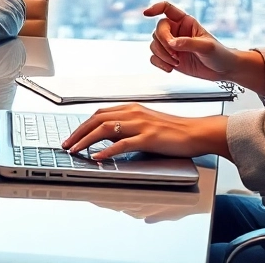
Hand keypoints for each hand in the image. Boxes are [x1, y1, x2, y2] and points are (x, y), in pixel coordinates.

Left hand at [60, 103, 229, 160]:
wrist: (197, 132)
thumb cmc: (174, 131)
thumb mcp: (146, 124)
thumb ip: (127, 128)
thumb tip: (106, 137)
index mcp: (132, 108)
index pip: (99, 114)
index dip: (82, 125)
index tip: (71, 136)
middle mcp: (133, 113)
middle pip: (97, 120)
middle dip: (78, 132)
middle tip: (66, 145)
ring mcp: (141, 124)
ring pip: (105, 129)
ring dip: (86, 140)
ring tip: (75, 151)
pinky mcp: (148, 138)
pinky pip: (122, 144)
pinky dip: (107, 150)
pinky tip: (97, 157)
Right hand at [144, 1, 259, 89]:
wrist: (223, 70)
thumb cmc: (219, 54)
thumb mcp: (207, 47)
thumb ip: (188, 43)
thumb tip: (172, 43)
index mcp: (185, 22)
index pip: (167, 9)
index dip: (155, 8)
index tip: (146, 13)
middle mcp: (176, 31)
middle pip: (158, 30)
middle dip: (163, 43)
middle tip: (175, 54)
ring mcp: (171, 45)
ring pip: (154, 44)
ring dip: (162, 55)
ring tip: (176, 62)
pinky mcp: (169, 58)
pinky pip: (154, 58)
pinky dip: (159, 63)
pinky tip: (170, 68)